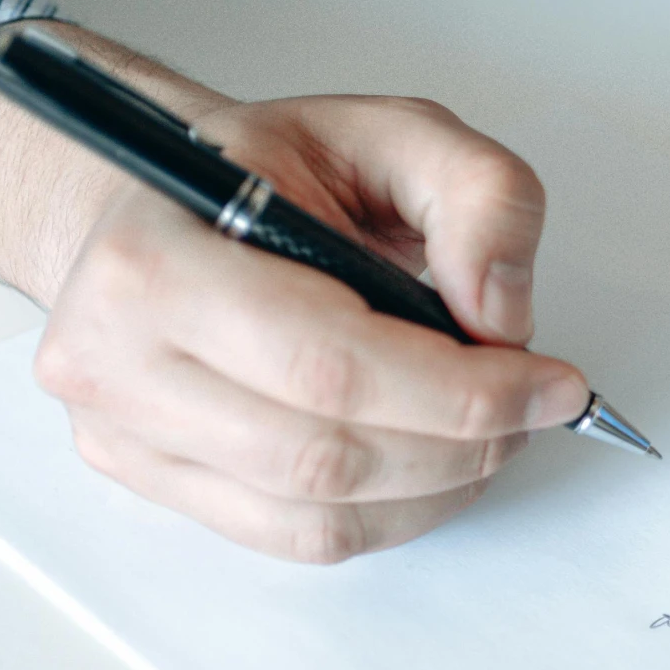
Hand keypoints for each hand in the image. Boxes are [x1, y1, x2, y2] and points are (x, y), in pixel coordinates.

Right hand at [31, 94, 591, 561]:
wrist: (162, 202)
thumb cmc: (269, 169)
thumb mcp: (392, 132)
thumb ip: (479, 193)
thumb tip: (502, 311)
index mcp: (156, 262)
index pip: (328, 364)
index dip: (462, 392)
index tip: (552, 384)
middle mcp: (117, 358)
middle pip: (326, 453)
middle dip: (463, 443)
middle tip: (535, 409)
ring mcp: (126, 433)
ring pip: (316, 513)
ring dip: (438, 487)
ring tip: (492, 433)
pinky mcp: (153, 480)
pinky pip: (296, 536)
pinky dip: (393, 514)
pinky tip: (436, 466)